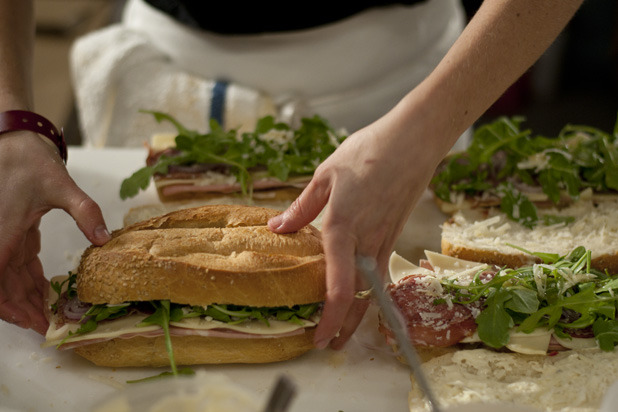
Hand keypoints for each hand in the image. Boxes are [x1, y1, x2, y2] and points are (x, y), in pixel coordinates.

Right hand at [0, 132, 110, 334]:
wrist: (15, 141)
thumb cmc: (30, 161)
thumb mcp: (60, 185)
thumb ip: (84, 211)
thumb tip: (103, 238)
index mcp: (1, 235)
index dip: (13, 308)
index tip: (34, 322)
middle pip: (3, 288)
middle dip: (23, 310)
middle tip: (48, 325)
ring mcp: (2, 237)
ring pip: (9, 278)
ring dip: (26, 298)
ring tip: (49, 313)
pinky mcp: (11, 232)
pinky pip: (17, 264)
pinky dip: (29, 280)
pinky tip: (46, 290)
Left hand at [269, 108, 448, 348]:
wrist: (414, 140)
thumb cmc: (368, 152)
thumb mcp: (325, 175)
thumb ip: (302, 207)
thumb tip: (277, 229)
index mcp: (342, 227)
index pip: (338, 285)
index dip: (329, 317)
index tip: (317, 337)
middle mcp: (366, 241)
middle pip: (358, 297)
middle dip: (344, 326)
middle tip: (328, 345)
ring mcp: (384, 239)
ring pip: (372, 289)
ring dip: (358, 314)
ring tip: (345, 332)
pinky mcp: (394, 233)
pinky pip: (381, 271)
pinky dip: (370, 291)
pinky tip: (363, 294)